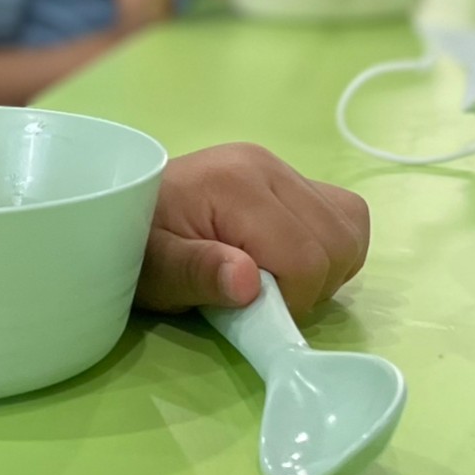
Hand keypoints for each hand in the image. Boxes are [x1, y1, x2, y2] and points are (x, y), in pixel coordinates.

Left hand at [135, 143, 369, 318]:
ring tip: (274, 277)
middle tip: (260, 295)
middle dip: (310, 285)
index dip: (290, 300)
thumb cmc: (136, 245)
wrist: (125, 210)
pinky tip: (290, 259)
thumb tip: (248, 282)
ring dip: (325, 267)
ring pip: (350, 226)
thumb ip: (199, 274)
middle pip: (338, 241)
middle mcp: (267, 166)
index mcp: (236, 185)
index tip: (250, 309)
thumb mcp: (156, 271)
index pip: (306, 258)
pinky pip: (342, 213)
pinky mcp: (288, 176)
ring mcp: (281, 167)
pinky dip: (330, 245)